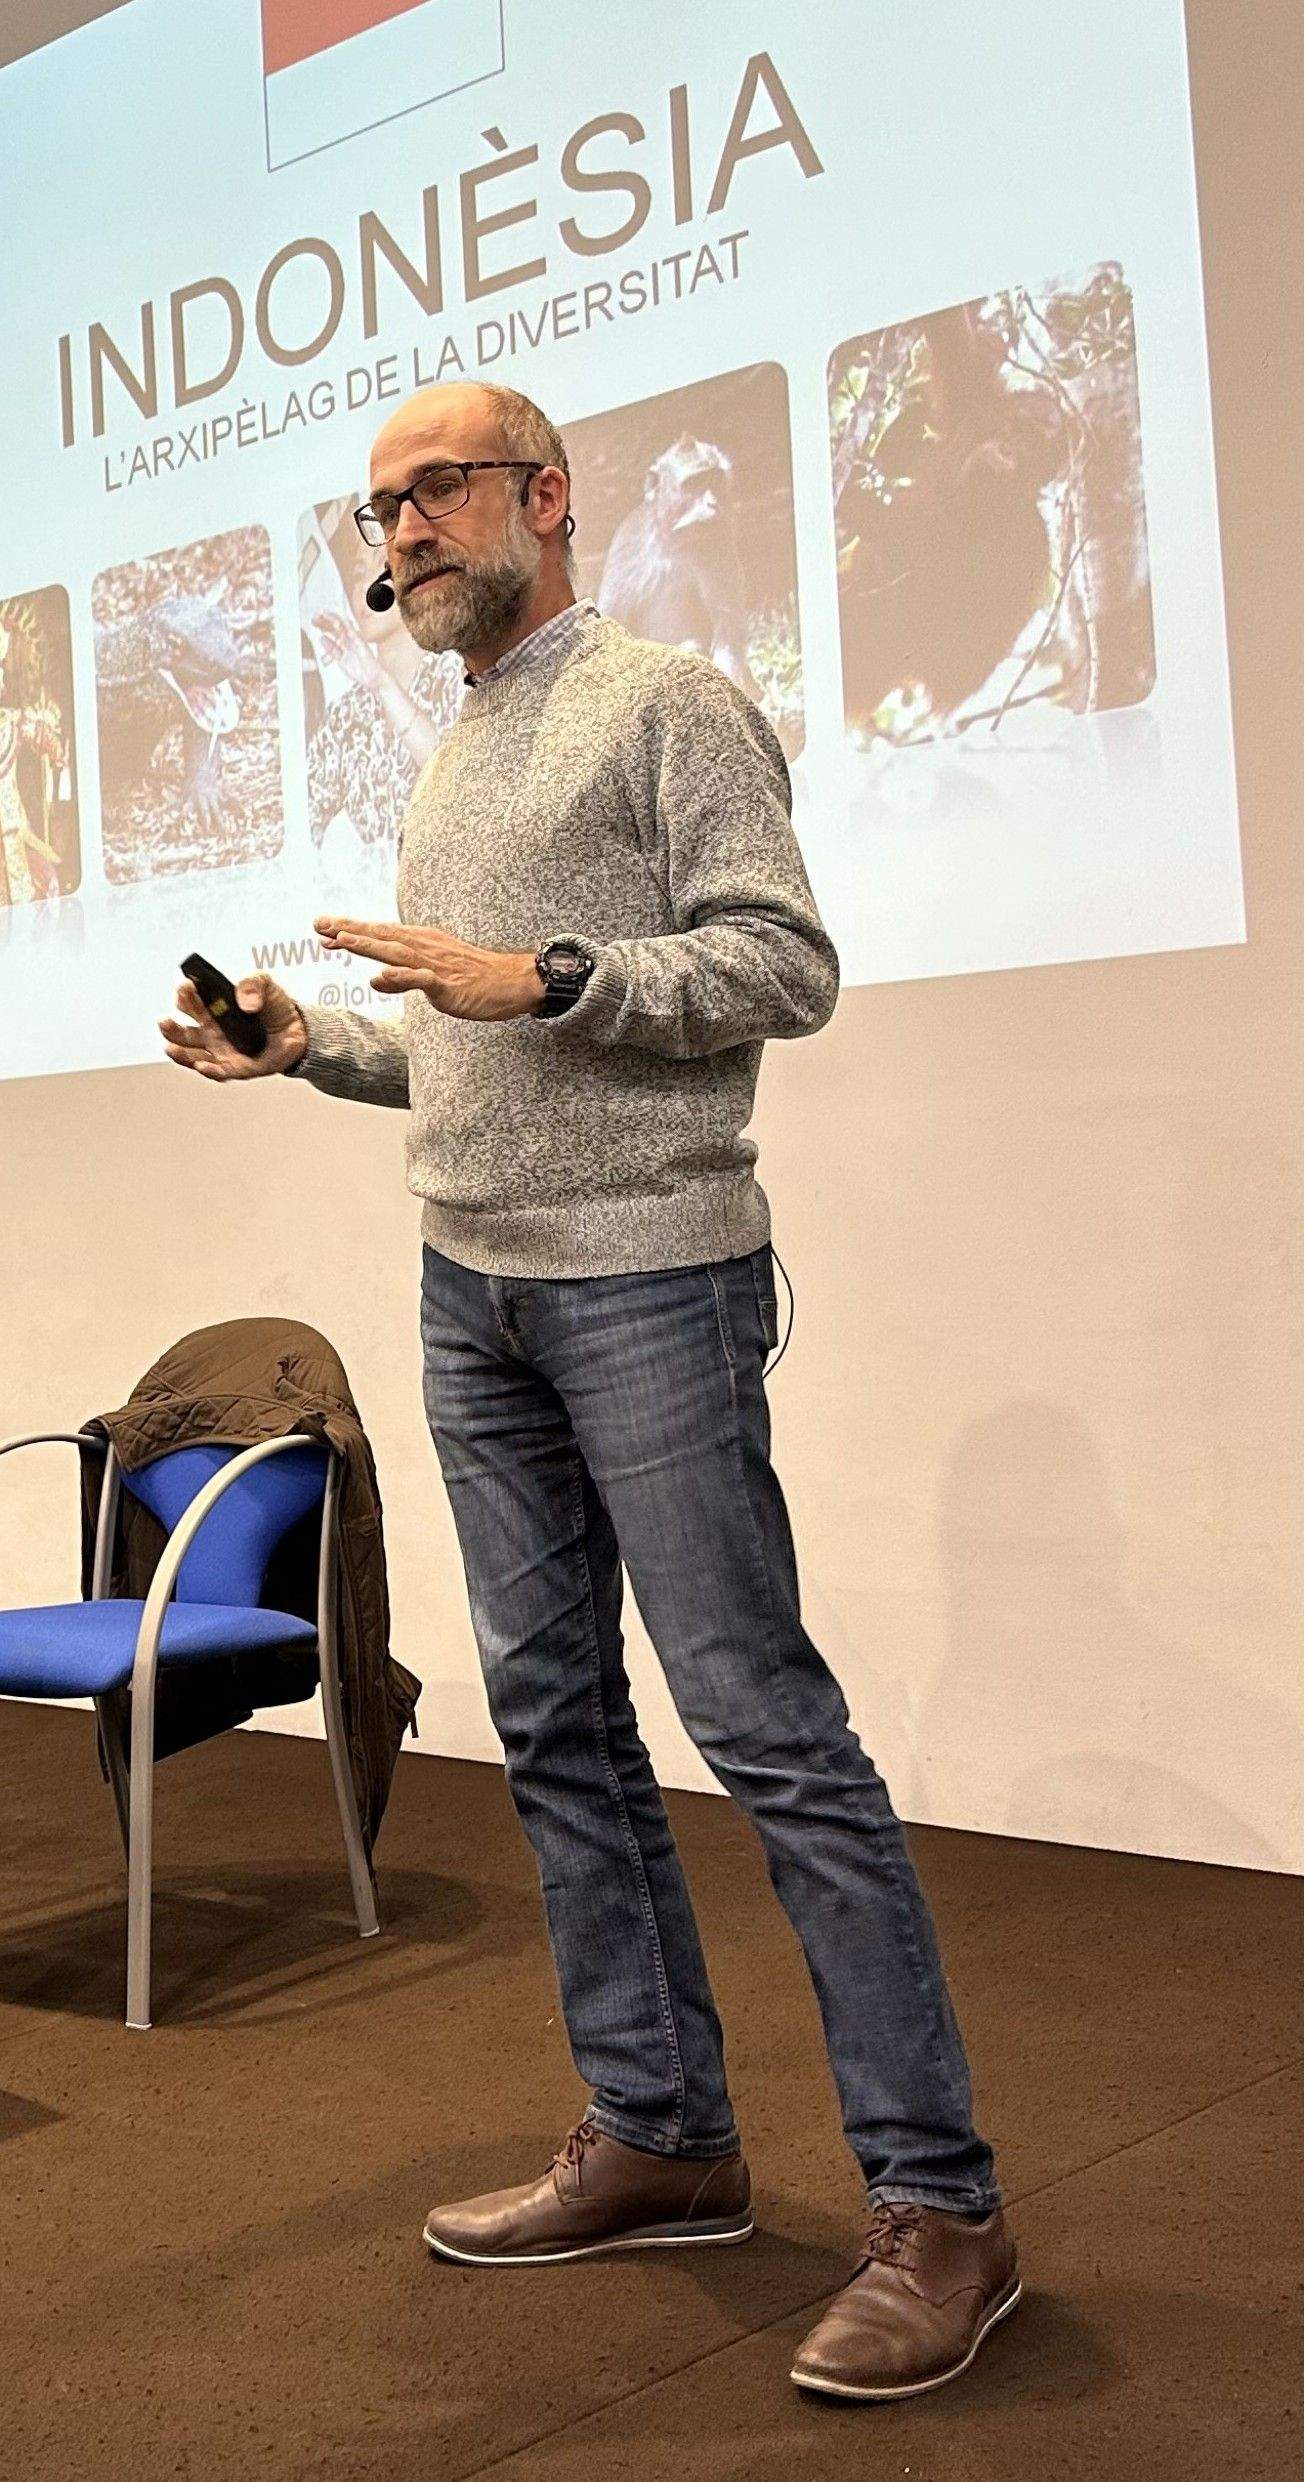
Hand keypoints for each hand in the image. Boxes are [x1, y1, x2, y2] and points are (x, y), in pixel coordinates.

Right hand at [158, 972, 307, 1079]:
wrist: (299, 1030)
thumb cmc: (275, 1007)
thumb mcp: (265, 984)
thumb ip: (252, 983)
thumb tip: (244, 1001)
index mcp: (213, 1009)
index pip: (189, 1002)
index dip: (184, 995)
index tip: (186, 987)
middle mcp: (211, 1031)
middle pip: (183, 1032)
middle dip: (170, 1027)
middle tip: (164, 1021)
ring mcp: (221, 1051)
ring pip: (192, 1055)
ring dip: (179, 1053)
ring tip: (170, 1047)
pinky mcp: (236, 1067)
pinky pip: (218, 1072)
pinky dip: (208, 1070)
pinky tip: (201, 1065)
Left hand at [313, 608, 382, 691]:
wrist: (371, 678)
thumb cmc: (359, 670)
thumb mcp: (340, 659)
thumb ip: (332, 649)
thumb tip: (322, 639)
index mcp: (343, 642)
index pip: (331, 629)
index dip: (322, 624)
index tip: (313, 621)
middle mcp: (348, 638)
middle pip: (335, 625)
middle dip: (325, 620)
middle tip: (315, 617)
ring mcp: (354, 639)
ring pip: (343, 624)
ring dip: (333, 619)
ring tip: (323, 615)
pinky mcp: (360, 642)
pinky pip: (352, 631)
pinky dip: (345, 625)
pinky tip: (336, 622)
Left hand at [313, 916, 542, 1021]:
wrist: (511, 981)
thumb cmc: (473, 978)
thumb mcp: (431, 977)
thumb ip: (401, 979)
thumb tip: (375, 980)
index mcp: (420, 943)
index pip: (379, 934)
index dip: (350, 931)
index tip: (322, 928)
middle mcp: (424, 948)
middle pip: (381, 936)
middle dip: (349, 930)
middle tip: (319, 924)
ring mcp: (435, 965)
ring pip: (396, 953)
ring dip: (368, 946)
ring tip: (341, 940)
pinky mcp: (447, 985)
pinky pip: (420, 980)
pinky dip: (400, 978)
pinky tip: (381, 978)